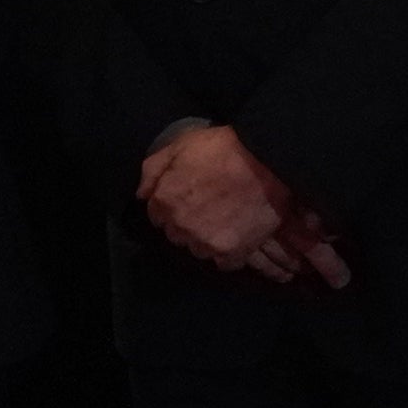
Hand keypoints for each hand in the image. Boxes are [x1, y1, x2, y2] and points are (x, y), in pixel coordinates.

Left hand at [137, 123, 349, 288]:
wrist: (266, 162)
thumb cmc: (223, 148)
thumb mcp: (181, 145)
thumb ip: (153, 170)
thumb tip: (141, 194)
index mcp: (164, 200)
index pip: (156, 214)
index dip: (171, 205)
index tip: (186, 198)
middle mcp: (180, 226)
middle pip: (178, 234)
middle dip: (188, 223)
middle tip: (208, 208)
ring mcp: (206, 242)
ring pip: (199, 249)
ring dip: (207, 239)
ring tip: (224, 222)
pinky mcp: (233, 253)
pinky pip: (225, 262)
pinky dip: (229, 253)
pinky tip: (237, 238)